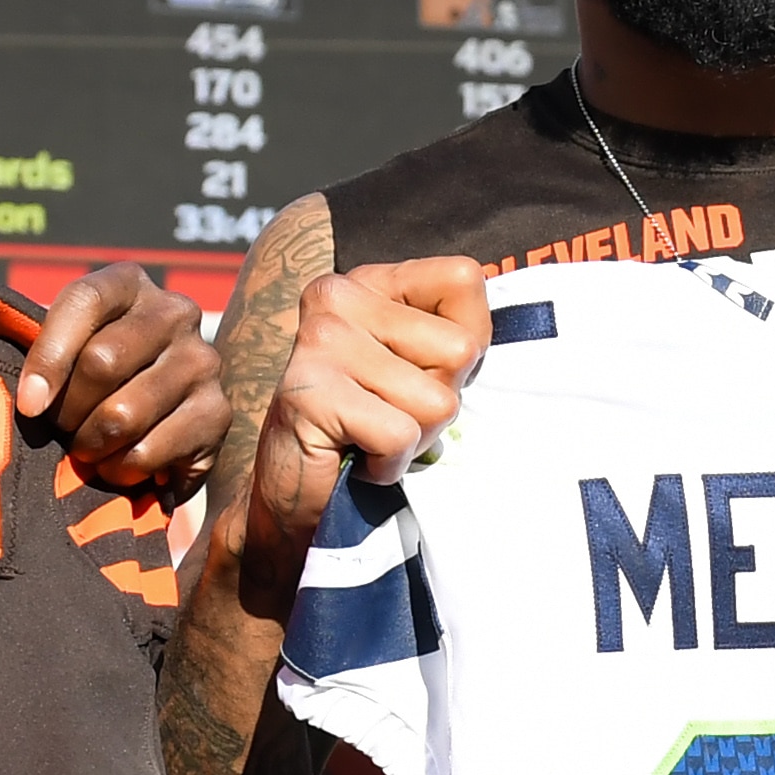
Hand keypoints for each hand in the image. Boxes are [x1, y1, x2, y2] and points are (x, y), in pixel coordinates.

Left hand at [14, 265, 223, 489]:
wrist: (161, 417)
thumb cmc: (91, 379)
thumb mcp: (64, 347)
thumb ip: (42, 351)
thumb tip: (32, 401)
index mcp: (130, 282)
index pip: (84, 301)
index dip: (49, 357)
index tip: (30, 406)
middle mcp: (175, 312)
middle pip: (102, 362)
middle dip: (67, 412)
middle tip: (63, 430)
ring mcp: (203, 362)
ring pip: (123, 415)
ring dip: (91, 446)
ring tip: (89, 449)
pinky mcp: (219, 413)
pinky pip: (148, 452)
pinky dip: (121, 470)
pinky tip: (119, 465)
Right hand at [244, 258, 494, 580]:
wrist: (290, 495)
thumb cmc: (365, 430)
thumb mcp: (419, 368)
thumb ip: (453, 337)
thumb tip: (485, 341)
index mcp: (369, 281)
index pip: (463, 279)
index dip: (467, 341)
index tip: (422, 372)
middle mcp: (337, 297)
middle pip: (459, 350)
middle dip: (438, 400)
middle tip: (389, 415)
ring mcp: (319, 341)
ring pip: (436, 401)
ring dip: (413, 437)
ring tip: (370, 437)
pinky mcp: (310, 394)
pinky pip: (400, 435)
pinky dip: (389, 464)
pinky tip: (357, 458)